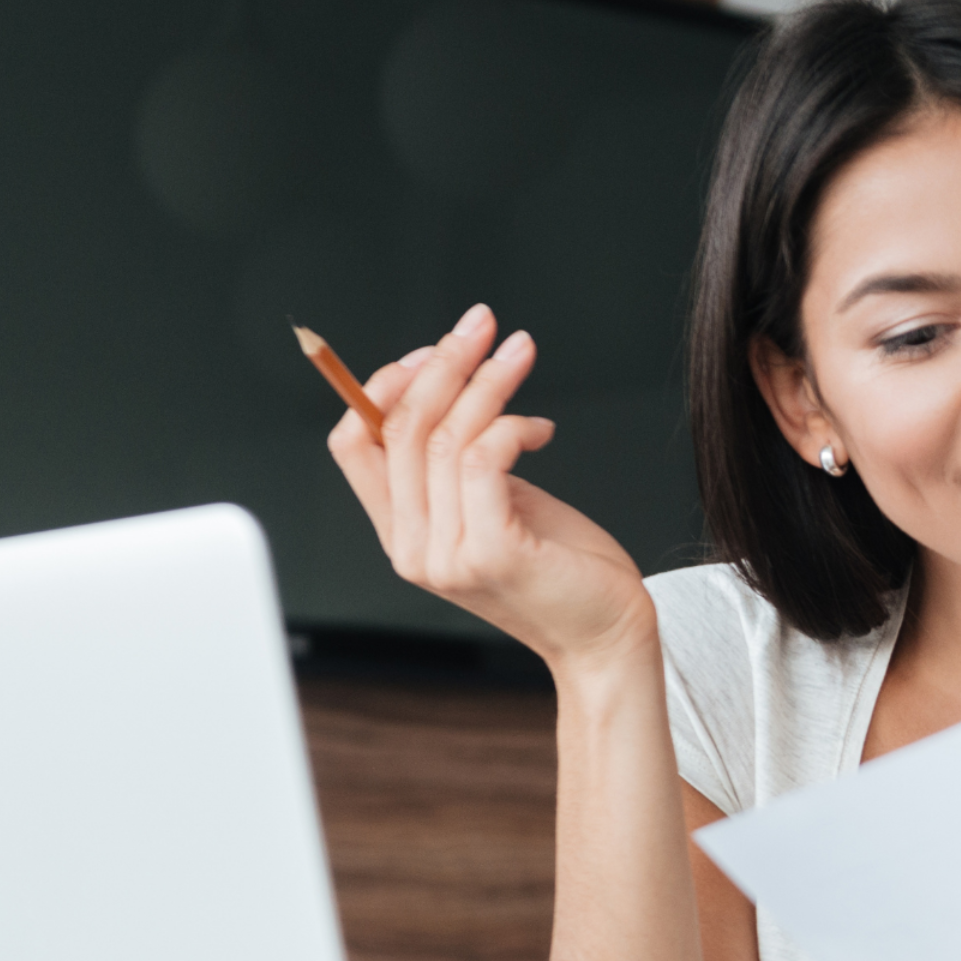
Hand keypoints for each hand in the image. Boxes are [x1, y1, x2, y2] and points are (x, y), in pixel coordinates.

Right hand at [325, 303, 653, 670]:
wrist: (607, 636)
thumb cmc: (563, 567)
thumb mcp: (499, 505)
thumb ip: (462, 466)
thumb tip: (453, 389)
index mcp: (403, 533)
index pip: (353, 445)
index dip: (381, 387)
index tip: (434, 350)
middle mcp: (412, 547)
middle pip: (399, 428)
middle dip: (442, 362)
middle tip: (482, 323)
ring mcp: (446, 555)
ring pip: (445, 436)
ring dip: (487, 380)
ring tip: (520, 351)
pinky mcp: (491, 552)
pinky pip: (482, 460)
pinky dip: (512, 425)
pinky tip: (542, 428)